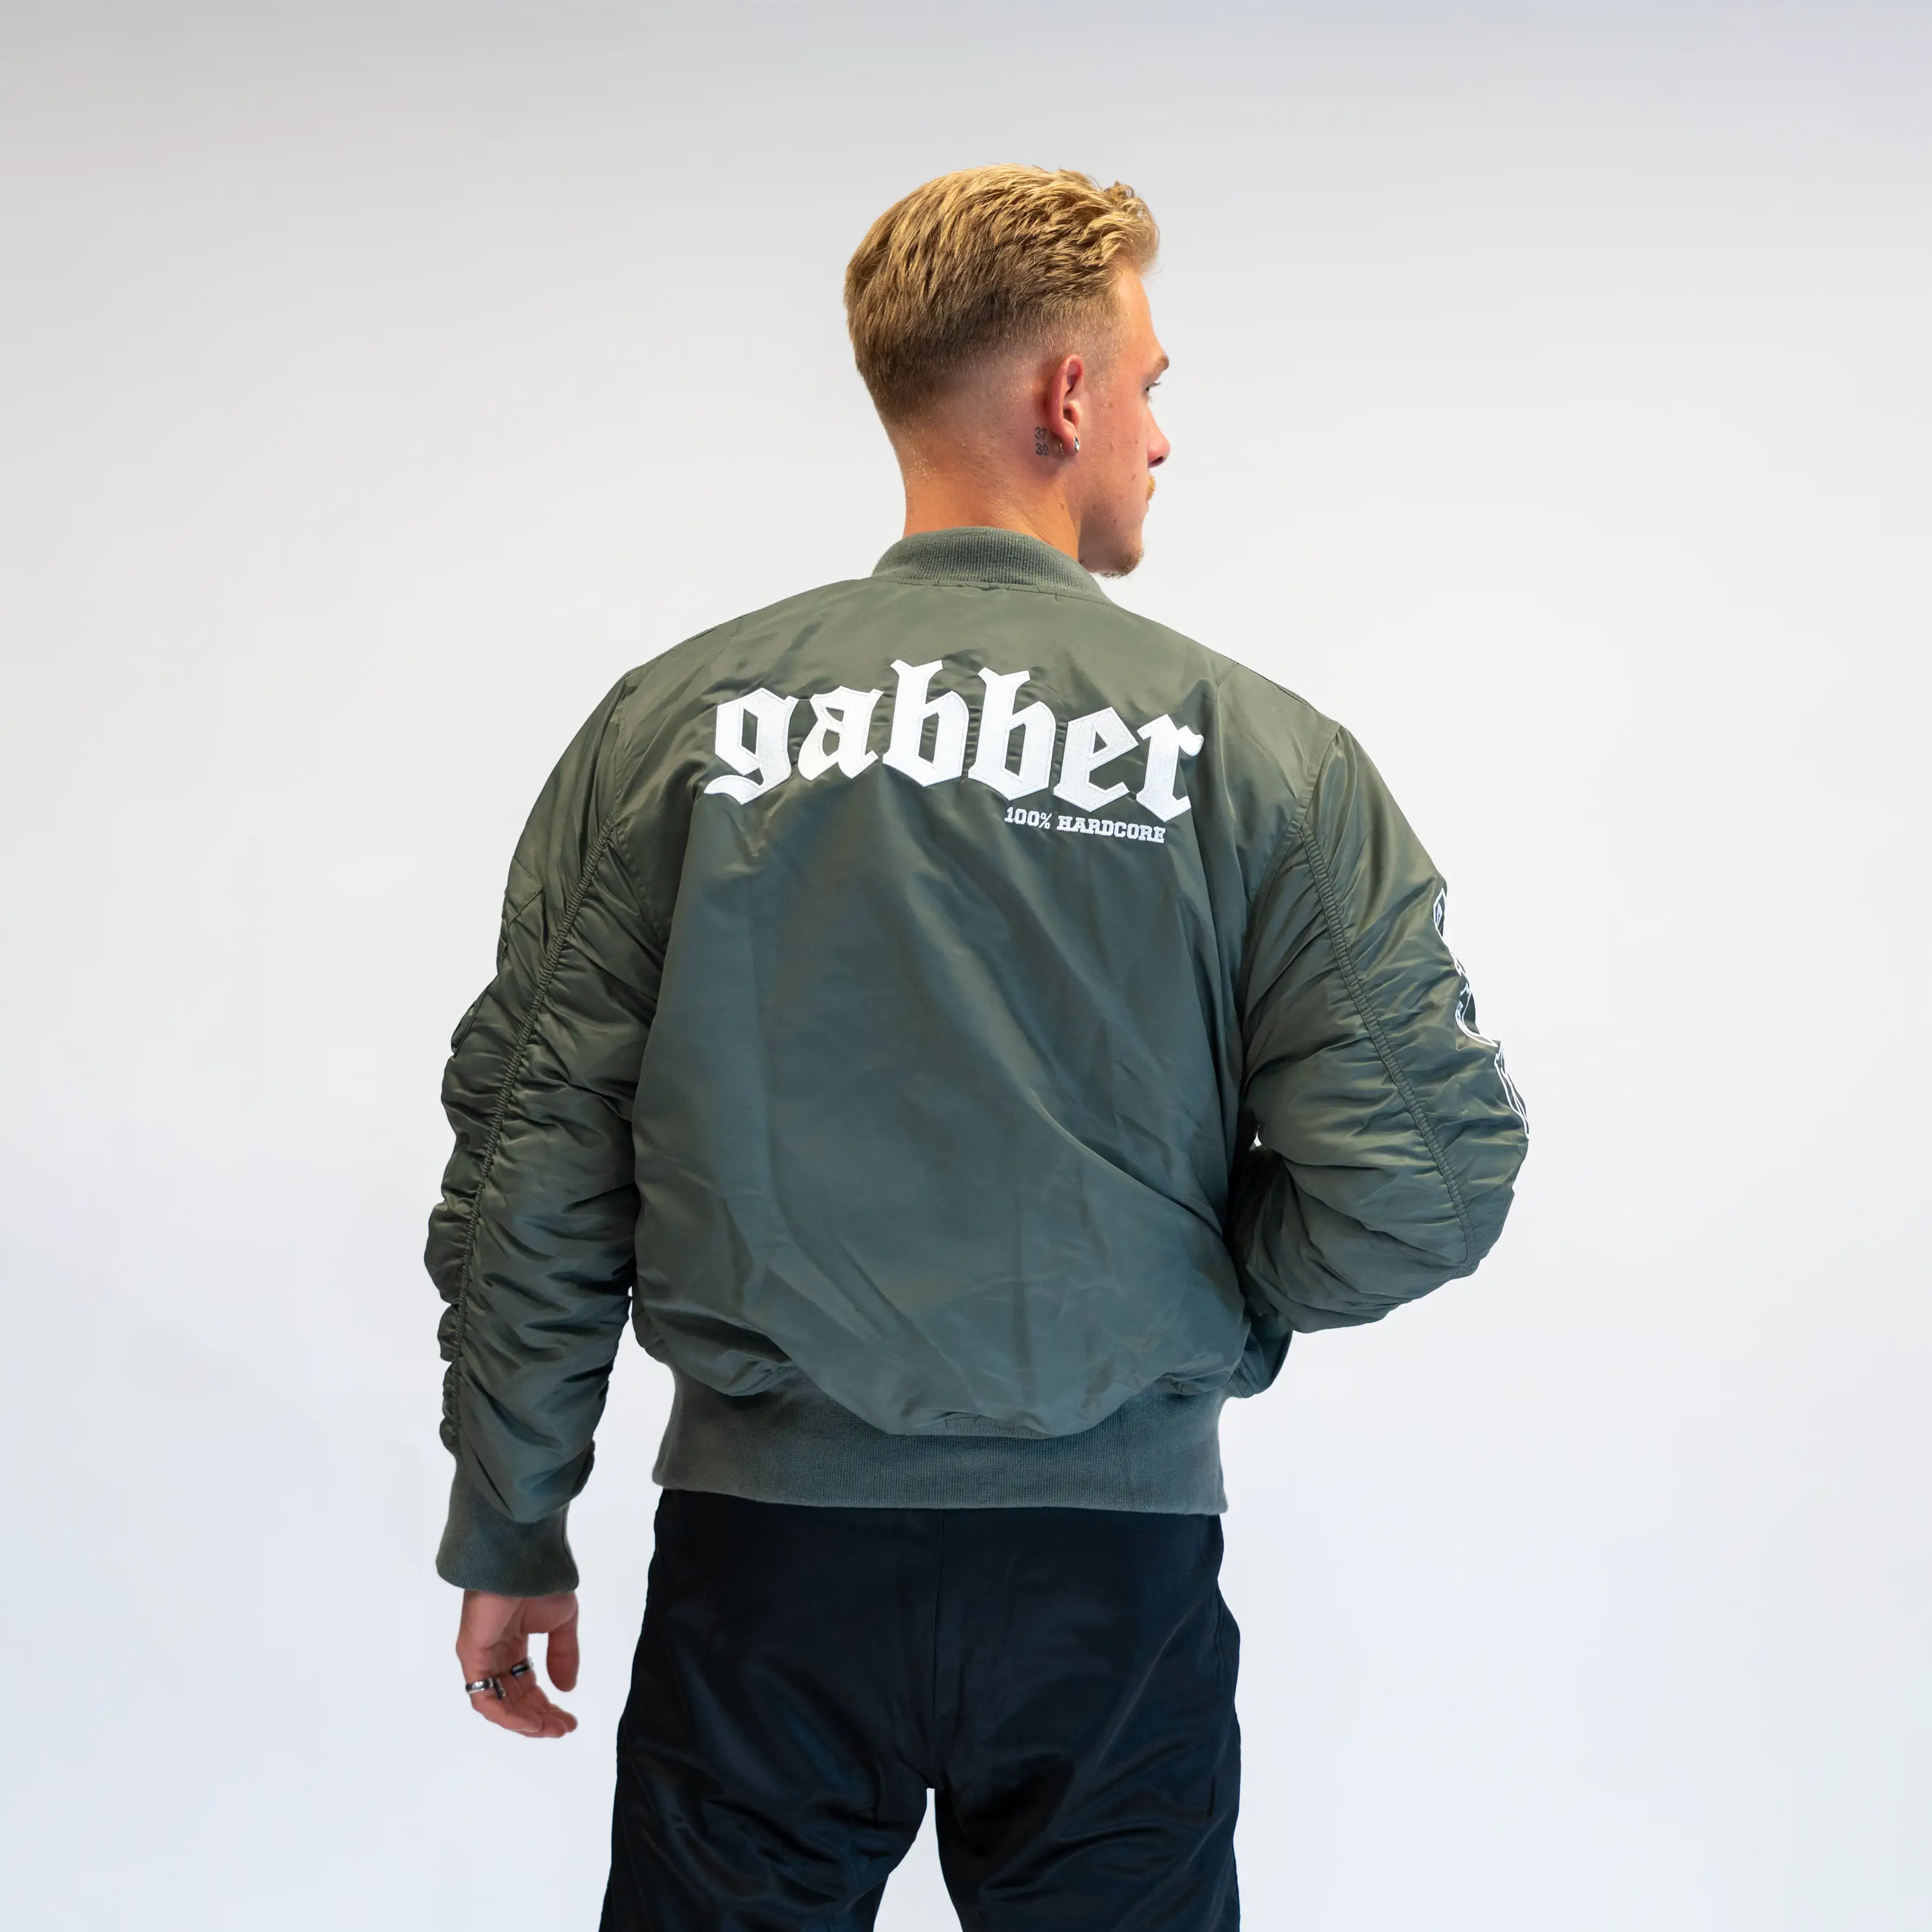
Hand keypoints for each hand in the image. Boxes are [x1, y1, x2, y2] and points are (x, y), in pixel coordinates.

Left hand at [455, 1589, 580, 1737]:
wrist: (523, 1561)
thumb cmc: (541, 1582)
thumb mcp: (562, 1621)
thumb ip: (563, 1654)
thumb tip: (567, 1689)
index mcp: (513, 1644)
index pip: (527, 1686)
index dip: (547, 1706)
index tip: (570, 1721)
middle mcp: (495, 1654)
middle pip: (514, 1700)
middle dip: (539, 1718)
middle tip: (564, 1729)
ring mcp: (481, 1657)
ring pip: (499, 1705)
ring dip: (525, 1722)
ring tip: (550, 1730)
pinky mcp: (472, 1657)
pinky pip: (485, 1698)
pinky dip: (507, 1716)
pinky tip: (531, 1722)